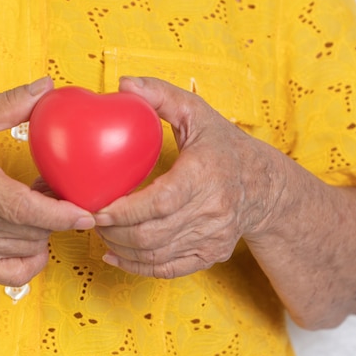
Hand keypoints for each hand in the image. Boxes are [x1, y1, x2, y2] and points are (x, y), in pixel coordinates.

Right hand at [0, 78, 95, 286]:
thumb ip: (8, 105)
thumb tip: (46, 87)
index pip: (24, 208)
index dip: (61, 214)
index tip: (86, 213)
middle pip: (35, 228)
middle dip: (55, 210)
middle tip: (51, 187)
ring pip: (30, 246)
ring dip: (44, 227)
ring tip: (32, 202)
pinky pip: (17, 272)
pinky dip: (32, 255)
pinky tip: (27, 234)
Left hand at [94, 77, 284, 278]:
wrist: (265, 186)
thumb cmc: (226, 147)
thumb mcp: (198, 113)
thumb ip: (161, 95)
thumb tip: (123, 85)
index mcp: (206, 175)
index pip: (161, 201)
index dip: (125, 211)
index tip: (97, 208)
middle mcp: (213, 211)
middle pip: (153, 234)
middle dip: (113, 232)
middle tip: (90, 219)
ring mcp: (213, 237)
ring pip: (156, 255)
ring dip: (121, 248)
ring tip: (101, 232)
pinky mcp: (211, 254)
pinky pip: (168, 270)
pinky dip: (137, 267)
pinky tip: (115, 256)